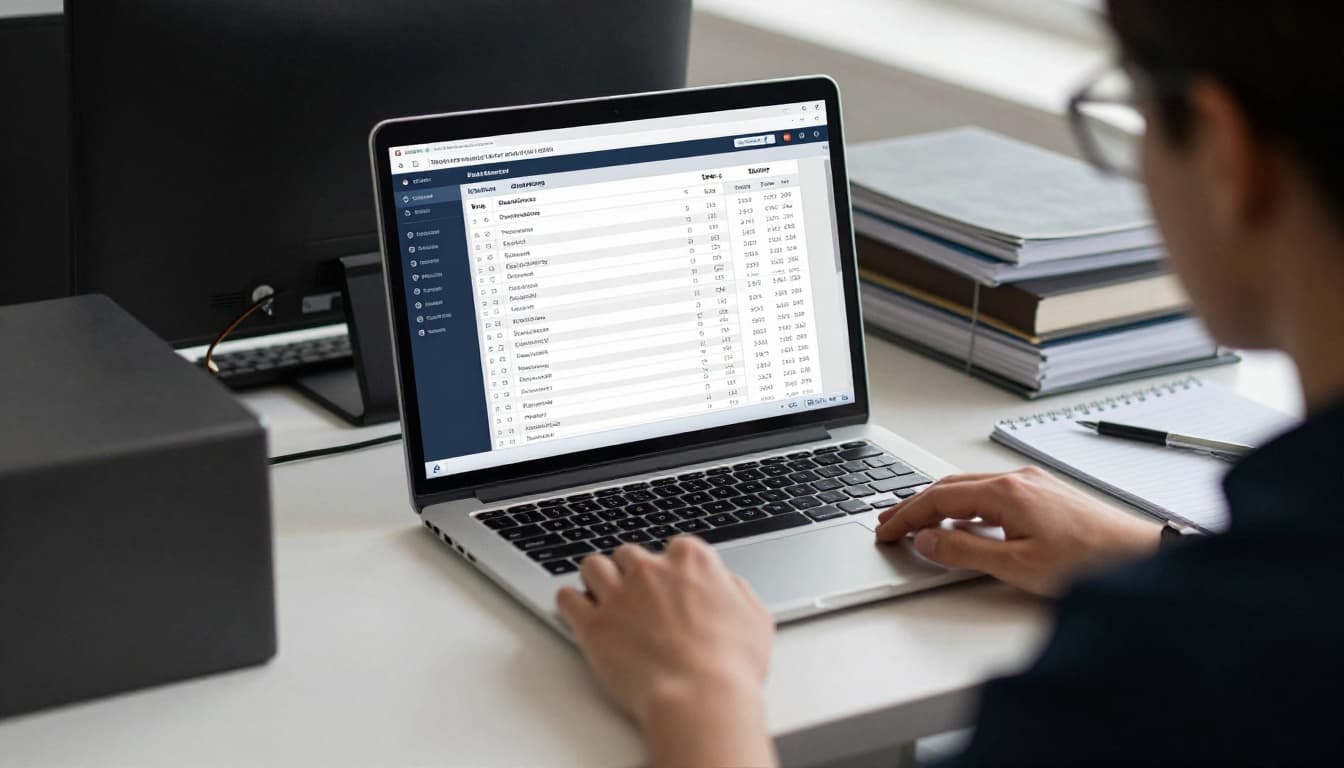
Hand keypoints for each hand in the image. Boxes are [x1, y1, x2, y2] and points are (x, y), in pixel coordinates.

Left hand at [557, 537, 777, 767]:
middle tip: (638, 600)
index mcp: (691, 561)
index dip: (672, 570)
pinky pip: (566, 599)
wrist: (700, 699)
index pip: (674, 548)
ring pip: (593, 566)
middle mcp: (650, 569)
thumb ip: (736, 591)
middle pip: (629, 554)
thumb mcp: (755, 619)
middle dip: (632, 574)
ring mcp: (618, 594)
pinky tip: (579, 615)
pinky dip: (570, 604)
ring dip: (597, 580)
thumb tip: (726, 585)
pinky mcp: (592, 624)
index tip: (673, 588)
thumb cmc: (731, 666)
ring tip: (604, 601)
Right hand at [874, 467, 1160, 595]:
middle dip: (913, 505)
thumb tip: (928, 540)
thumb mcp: (1017, 565)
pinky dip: (963, 506)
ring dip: (938, 504)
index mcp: (1004, 492)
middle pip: (949, 487)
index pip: (937, 498)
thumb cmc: (1089, 562)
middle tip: (888, 524)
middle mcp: (1016, 480)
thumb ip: (965, 551)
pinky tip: (961, 521)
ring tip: (916, 522)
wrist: (1142, 557)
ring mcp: (1032, 485)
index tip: (884, 531)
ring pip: (969, 488)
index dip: (905, 515)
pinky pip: (990, 493)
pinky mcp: (1045, 495)